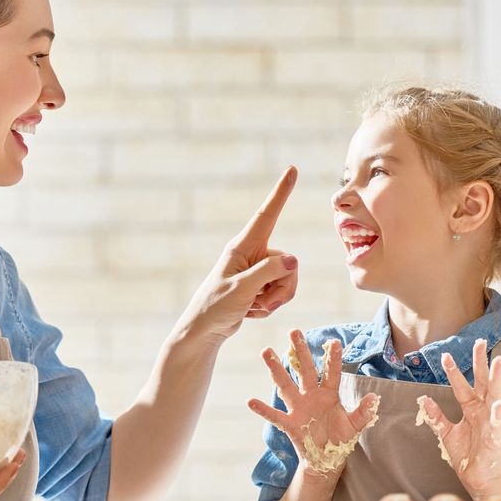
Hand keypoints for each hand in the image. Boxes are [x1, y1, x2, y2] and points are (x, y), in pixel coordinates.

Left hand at [170, 167, 298, 347]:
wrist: (205, 330)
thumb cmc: (216, 306)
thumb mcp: (242, 289)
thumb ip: (268, 273)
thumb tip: (295, 260)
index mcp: (242, 247)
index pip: (266, 215)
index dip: (281, 193)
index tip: (292, 169)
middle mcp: (251, 254)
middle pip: (288, 264)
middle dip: (282, 288)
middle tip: (260, 302)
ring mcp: (256, 270)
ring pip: (288, 279)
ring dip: (275, 299)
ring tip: (254, 308)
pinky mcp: (259, 285)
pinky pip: (280, 293)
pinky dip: (269, 306)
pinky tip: (250, 311)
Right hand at [248, 333, 379, 476]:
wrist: (326, 459)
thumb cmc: (340, 438)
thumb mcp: (355, 426)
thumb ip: (364, 412)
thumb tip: (374, 398)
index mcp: (329, 394)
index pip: (331, 373)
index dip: (333, 358)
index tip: (334, 341)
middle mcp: (311, 396)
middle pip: (305, 370)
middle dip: (300, 351)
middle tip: (294, 331)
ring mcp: (299, 408)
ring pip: (286, 385)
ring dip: (277, 369)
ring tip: (267, 352)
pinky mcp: (289, 424)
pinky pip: (274, 415)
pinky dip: (263, 409)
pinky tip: (251, 401)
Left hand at [417, 340, 500, 500]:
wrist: (479, 479)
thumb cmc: (466, 456)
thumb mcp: (446, 433)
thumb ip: (436, 416)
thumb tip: (423, 399)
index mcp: (471, 409)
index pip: (462, 385)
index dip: (454, 371)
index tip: (445, 355)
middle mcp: (482, 412)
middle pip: (482, 382)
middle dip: (481, 363)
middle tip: (480, 342)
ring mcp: (490, 423)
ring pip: (494, 396)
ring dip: (496, 379)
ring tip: (498, 362)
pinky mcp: (494, 439)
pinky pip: (495, 424)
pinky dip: (495, 413)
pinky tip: (496, 403)